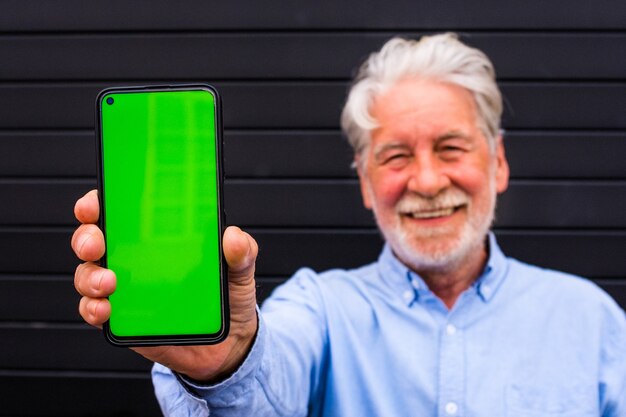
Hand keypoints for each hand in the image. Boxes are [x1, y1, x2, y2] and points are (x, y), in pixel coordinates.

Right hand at [72, 190, 258, 381]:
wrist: (229, 342)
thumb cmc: (228, 296)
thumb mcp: (240, 270)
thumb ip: (242, 252)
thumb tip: (234, 236)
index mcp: (159, 237)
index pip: (121, 210)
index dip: (100, 202)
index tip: (96, 203)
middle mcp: (136, 258)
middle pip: (94, 239)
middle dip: (87, 237)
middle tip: (97, 245)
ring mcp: (126, 288)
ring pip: (89, 274)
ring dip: (89, 276)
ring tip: (109, 283)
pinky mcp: (124, 319)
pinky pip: (96, 311)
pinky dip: (93, 309)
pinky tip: (105, 309)